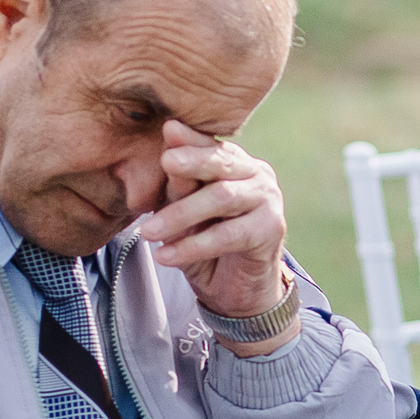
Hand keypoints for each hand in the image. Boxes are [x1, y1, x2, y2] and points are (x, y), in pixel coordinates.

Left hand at [140, 123, 296, 354]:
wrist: (236, 289)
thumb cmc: (206, 243)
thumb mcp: (184, 212)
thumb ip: (179, 186)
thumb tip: (166, 149)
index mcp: (234, 162)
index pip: (210, 145)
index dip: (190, 138)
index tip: (167, 129)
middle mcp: (256, 174)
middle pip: (221, 163)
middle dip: (192, 162)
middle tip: (166, 162)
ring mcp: (268, 200)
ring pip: (222, 198)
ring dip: (181, 214)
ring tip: (148, 232)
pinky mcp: (271, 230)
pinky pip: (228, 235)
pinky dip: (193, 246)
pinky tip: (165, 256)